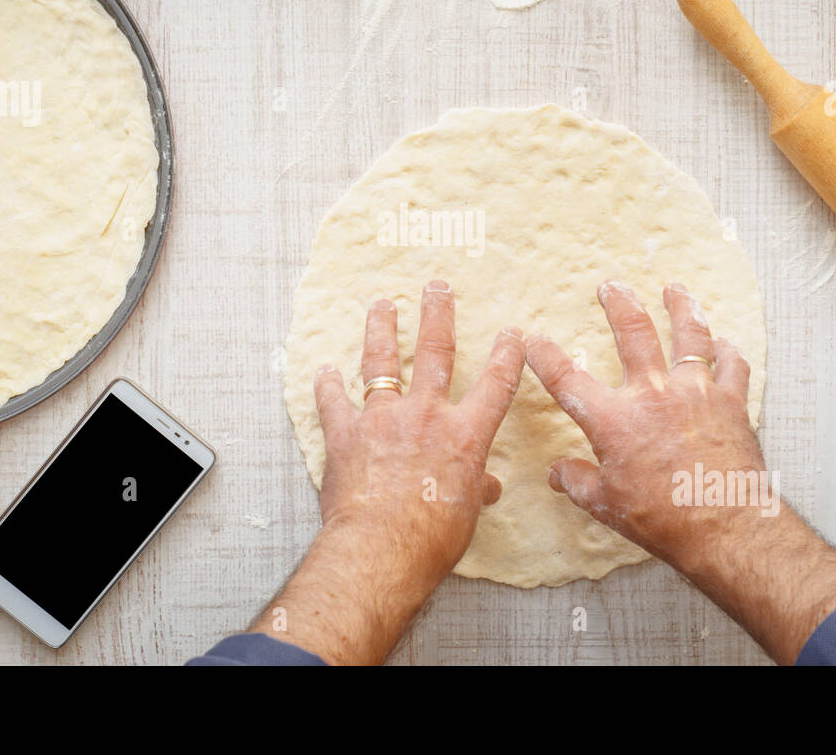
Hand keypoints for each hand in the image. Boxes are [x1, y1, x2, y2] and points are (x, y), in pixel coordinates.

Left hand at [313, 279, 525, 581]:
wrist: (381, 548)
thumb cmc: (431, 538)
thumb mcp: (467, 513)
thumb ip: (475, 490)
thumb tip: (487, 488)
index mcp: (465, 434)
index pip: (495, 385)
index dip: (506, 356)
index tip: (512, 333)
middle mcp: (425, 416)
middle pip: (435, 353)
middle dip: (437, 315)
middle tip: (435, 287)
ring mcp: (382, 420)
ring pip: (381, 362)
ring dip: (381, 330)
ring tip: (381, 305)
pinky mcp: (344, 434)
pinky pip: (333, 402)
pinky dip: (327, 386)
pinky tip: (323, 370)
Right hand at [525, 280, 764, 568]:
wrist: (727, 528)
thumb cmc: (665, 521)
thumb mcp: (606, 505)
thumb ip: (577, 482)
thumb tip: (556, 473)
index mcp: (614, 421)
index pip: (567, 379)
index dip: (545, 355)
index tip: (532, 338)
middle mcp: (654, 395)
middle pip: (634, 334)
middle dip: (619, 304)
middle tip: (611, 285)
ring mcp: (696, 394)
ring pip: (690, 336)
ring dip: (681, 308)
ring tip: (675, 289)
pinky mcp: (731, 403)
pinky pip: (733, 367)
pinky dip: (729, 352)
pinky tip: (725, 344)